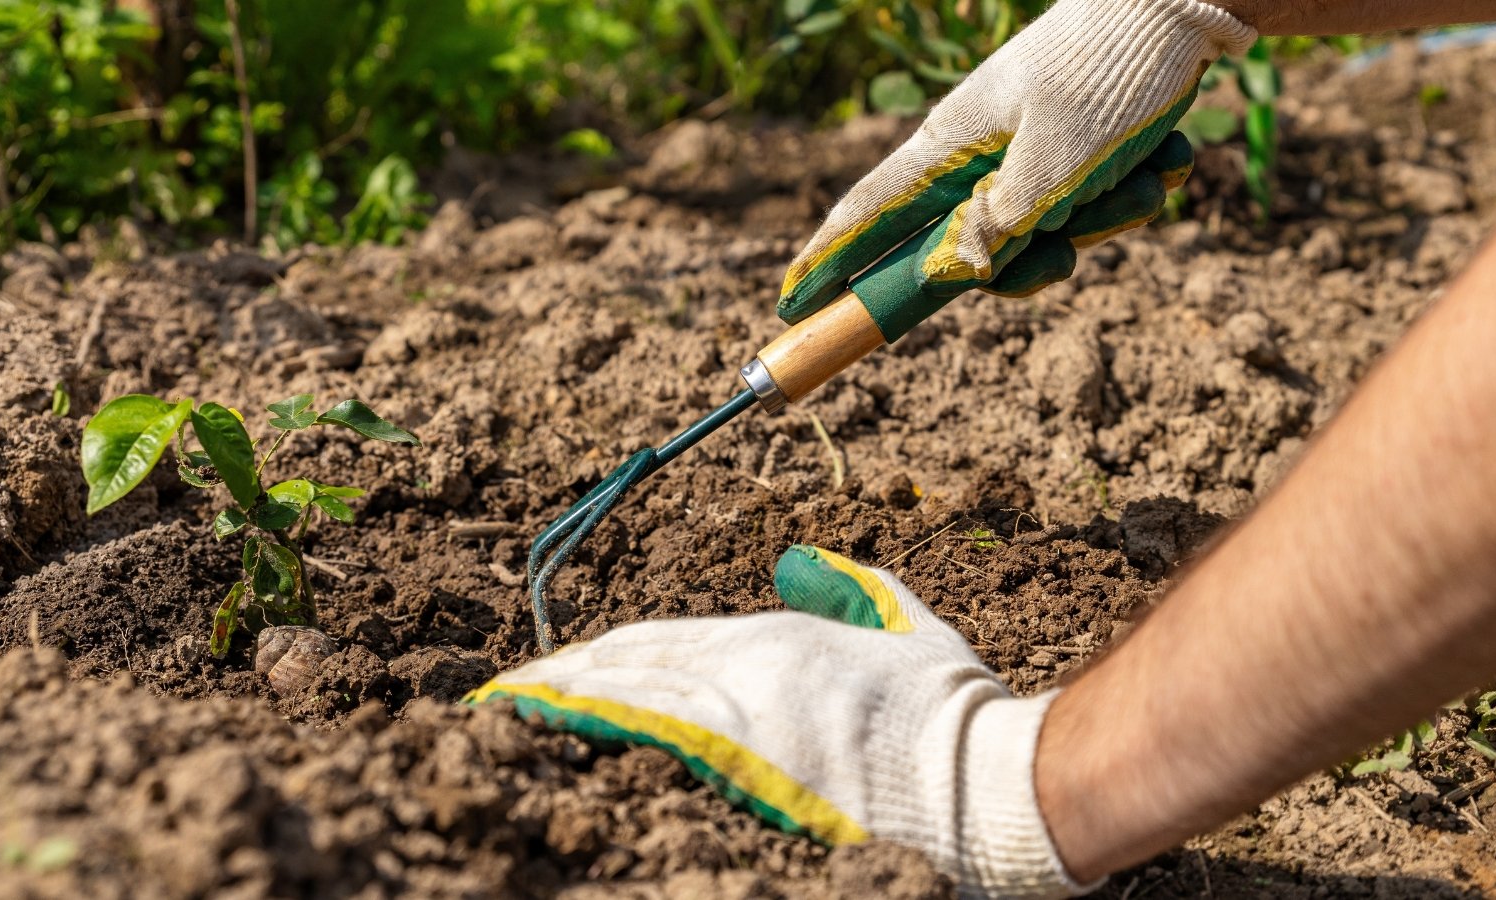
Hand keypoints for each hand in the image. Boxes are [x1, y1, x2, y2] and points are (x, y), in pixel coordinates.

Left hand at [469, 546, 1093, 897]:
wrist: (994, 778)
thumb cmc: (953, 714)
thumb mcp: (903, 626)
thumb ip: (847, 586)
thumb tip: (794, 560)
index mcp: (780, 638)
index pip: (665, 641)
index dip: (604, 656)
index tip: (561, 669)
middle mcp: (750, 668)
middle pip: (633, 664)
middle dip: (563, 678)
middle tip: (503, 696)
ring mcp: (745, 716)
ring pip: (627, 696)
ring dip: (557, 701)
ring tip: (501, 713)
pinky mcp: (747, 767)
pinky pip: (650, 741)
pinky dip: (591, 730)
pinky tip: (548, 732)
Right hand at [778, 0, 1254, 323]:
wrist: (1181, 4)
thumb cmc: (1111, 73)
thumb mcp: (1055, 161)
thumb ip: (1000, 223)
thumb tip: (953, 275)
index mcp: (951, 145)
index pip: (867, 213)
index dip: (828, 263)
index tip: (791, 306)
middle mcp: (980, 154)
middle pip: (974, 249)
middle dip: (1034, 259)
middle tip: (1068, 246)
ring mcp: (1027, 154)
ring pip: (1043, 235)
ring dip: (1102, 217)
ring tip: (1142, 174)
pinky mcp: (1075, 153)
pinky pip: (1088, 209)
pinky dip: (1130, 191)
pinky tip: (1162, 156)